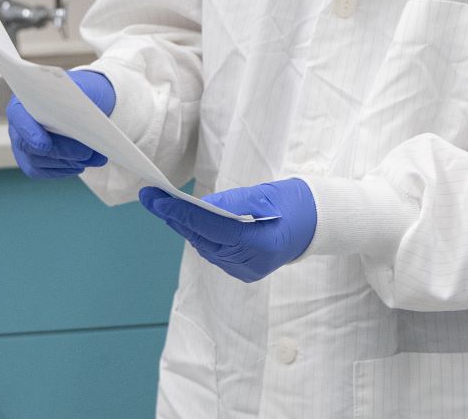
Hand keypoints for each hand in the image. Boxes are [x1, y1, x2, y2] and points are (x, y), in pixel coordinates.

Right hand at [7, 68, 115, 178]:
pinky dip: (64, 170)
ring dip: (66, 163)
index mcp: (26, 101)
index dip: (30, 132)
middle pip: (29, 146)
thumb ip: (80, 102)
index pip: (19, 117)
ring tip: (92, 157)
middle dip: (61, 152)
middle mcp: (19, 124)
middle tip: (87, 153)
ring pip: (37, 162)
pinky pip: (42, 171)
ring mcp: (23, 144)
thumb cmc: (82, 92)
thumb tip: (84, 124)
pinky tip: (82, 164)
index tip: (45, 146)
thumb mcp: (85, 90)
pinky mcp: (31, 160)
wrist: (86, 103)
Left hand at [139, 179, 317, 282]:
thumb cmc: (293, 202)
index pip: (213, 228)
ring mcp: (246, 271)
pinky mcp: (243, 272)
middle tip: (152, 198)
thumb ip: (232, 201)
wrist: (316, 223)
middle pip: (204, 239)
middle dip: (177, 218)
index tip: (158, 200)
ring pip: (205, 247)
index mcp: (262, 242)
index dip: (183, 214)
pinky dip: (202, 236)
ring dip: (187, 227)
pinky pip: (214, 252)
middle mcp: (252, 263)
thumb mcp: (265, 194)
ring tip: (166, 206)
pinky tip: (191, 221)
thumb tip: (200, 205)